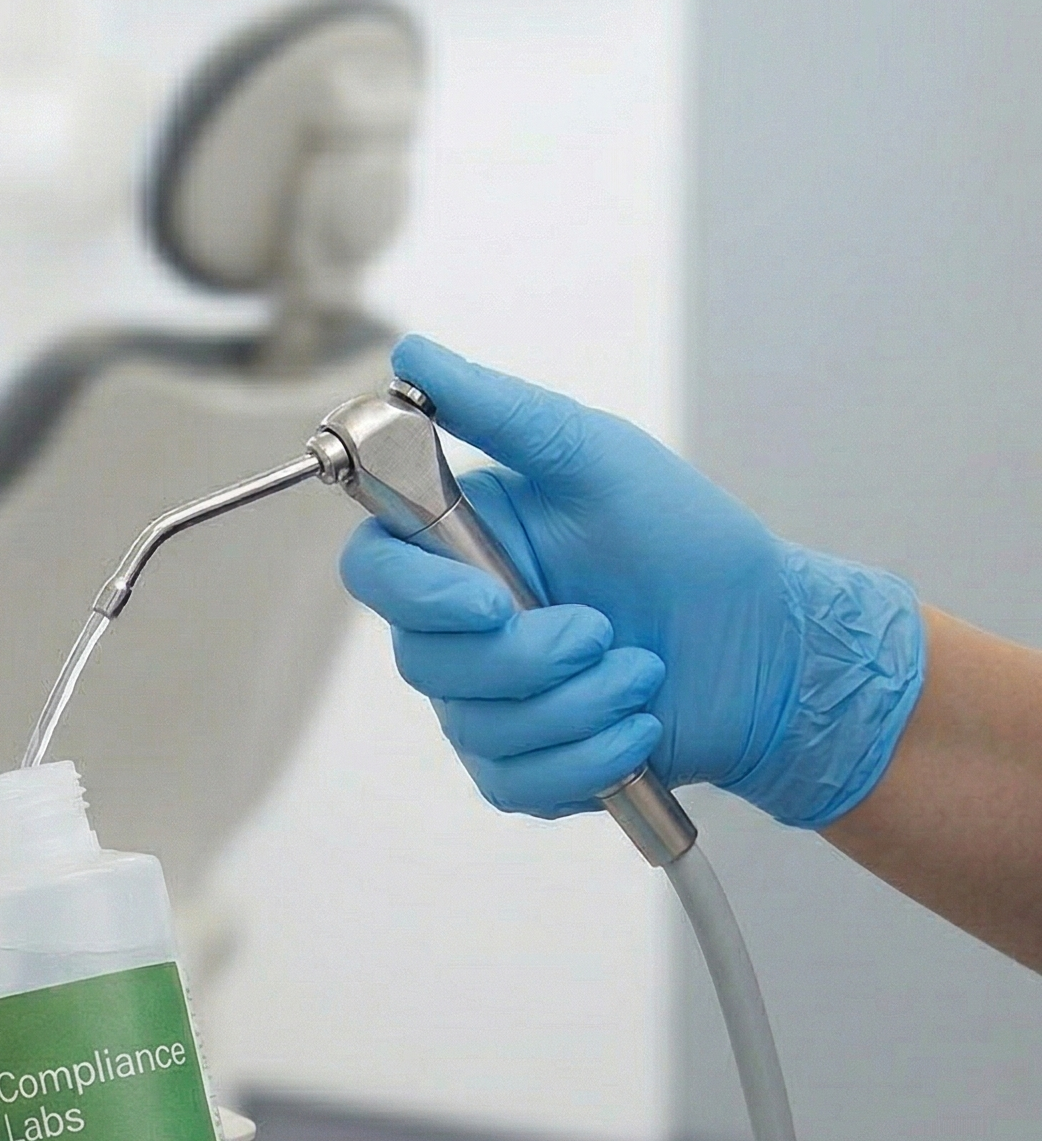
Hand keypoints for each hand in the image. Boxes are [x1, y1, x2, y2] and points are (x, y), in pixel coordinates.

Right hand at [337, 336, 923, 828]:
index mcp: (462, 549)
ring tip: (639, 672)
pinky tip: (639, 726)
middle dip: (529, 657)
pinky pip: (518, 782)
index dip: (415, 596)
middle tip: (604, 628)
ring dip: (579, 703)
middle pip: (424, 663)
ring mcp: (483, 705)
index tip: (487, 600)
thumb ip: (498, 411)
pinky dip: (592, 755)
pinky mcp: (521, 769)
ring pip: (479, 727)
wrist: (766, 645)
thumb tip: (412, 358)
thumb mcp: (596, 457)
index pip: (375, 573)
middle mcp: (458, 631)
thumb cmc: (687, 544)